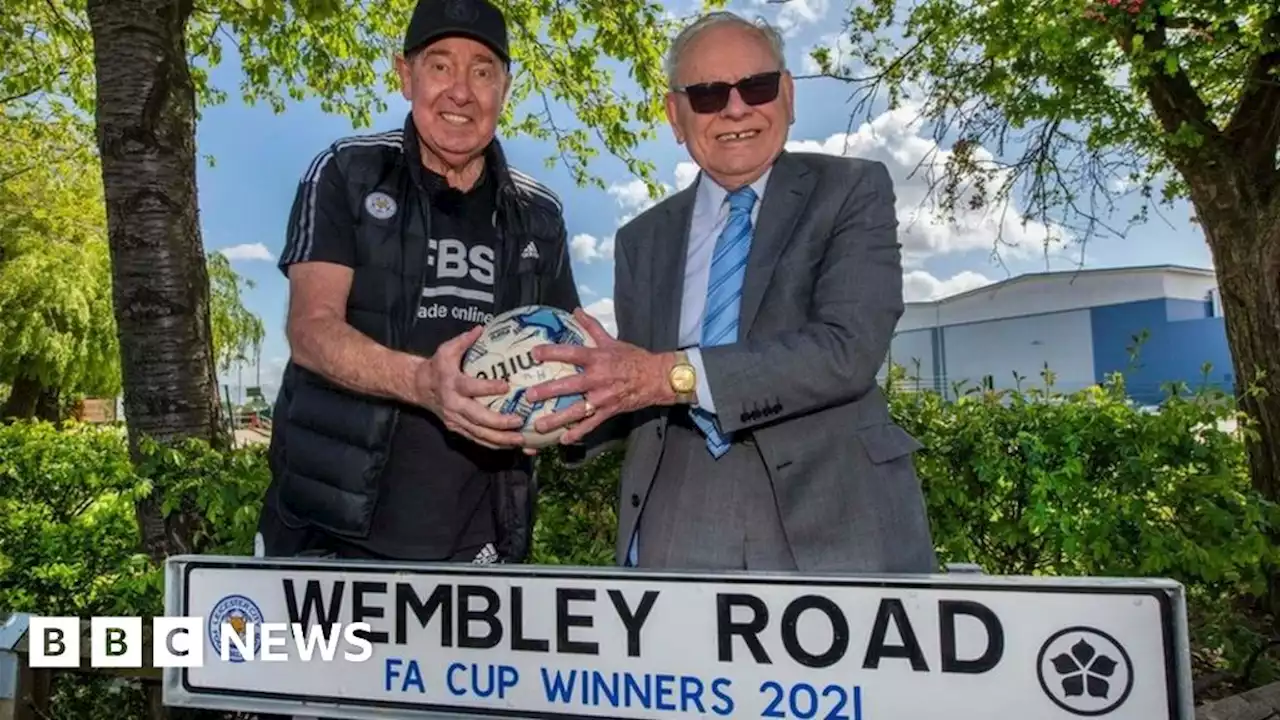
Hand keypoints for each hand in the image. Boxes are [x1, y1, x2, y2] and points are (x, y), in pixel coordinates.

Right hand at [416, 325, 526, 449]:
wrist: (419, 388)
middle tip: (519, 421)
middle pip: (477, 418)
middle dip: (499, 422)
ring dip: (501, 439)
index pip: (470, 387)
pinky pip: (478, 440)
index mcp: (452, 384)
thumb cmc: (438, 366)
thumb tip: (481, 328)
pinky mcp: (458, 429)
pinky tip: (513, 446)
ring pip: (479, 434)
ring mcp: (455, 420)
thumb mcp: (446, 349)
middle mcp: (453, 405)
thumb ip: (464, 340)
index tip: (506, 386)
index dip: (487, 388)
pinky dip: (495, 445)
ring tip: (521, 440)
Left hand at [524, 308, 674, 443]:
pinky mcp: (609, 411)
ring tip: (539, 425)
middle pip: (569, 385)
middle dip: (548, 391)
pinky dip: (578, 432)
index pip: (571, 354)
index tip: (534, 353)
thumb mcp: (612, 340)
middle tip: (529, 396)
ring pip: (577, 410)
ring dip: (557, 418)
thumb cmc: (634, 358)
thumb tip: (576, 310)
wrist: (657, 378)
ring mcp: (603, 398)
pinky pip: (591, 424)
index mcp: (598, 359)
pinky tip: (563, 439)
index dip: (552, 352)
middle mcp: (598, 379)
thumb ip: (592, 326)